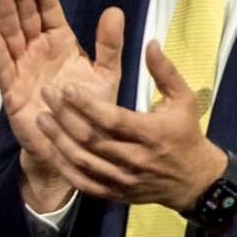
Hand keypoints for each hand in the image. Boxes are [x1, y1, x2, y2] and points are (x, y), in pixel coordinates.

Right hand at [0, 0, 123, 211]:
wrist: (76, 147)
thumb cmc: (90, 109)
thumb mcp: (106, 75)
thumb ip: (109, 45)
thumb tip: (115, 10)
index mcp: (60, 42)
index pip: (50, 12)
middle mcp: (37, 50)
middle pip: (26, 18)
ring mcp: (22, 67)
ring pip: (11, 35)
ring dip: (5, 13)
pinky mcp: (11, 89)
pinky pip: (2, 66)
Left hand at [35, 40, 227, 211]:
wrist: (195, 182)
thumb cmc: (186, 134)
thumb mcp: (183, 99)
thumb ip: (165, 71)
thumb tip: (150, 43)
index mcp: (152, 134)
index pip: (114, 120)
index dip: (88, 105)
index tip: (67, 88)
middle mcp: (136, 159)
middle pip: (93, 139)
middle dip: (66, 116)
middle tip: (46, 95)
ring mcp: (124, 180)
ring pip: (84, 161)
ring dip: (59, 140)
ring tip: (41, 118)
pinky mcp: (116, 194)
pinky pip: (85, 183)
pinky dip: (65, 167)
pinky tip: (51, 148)